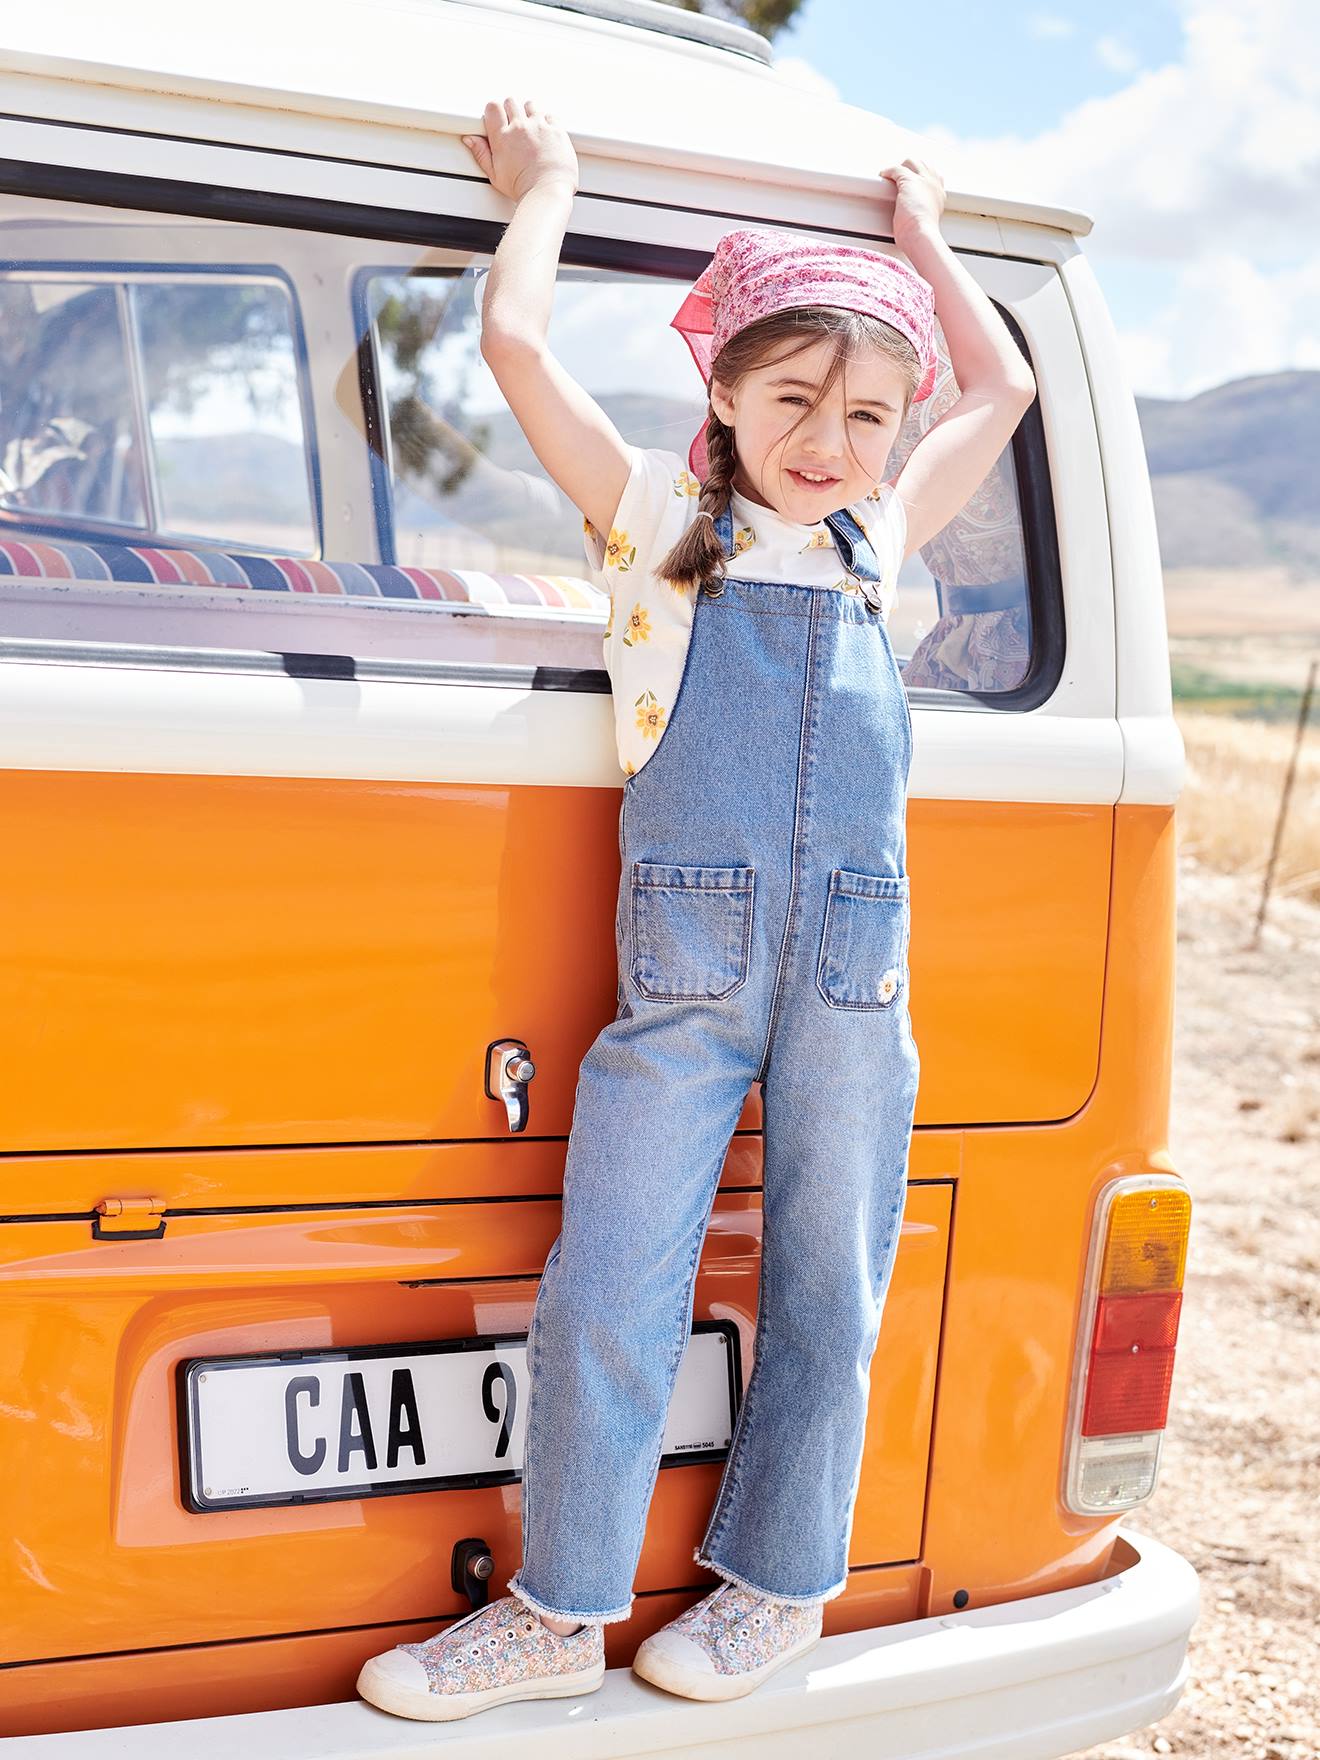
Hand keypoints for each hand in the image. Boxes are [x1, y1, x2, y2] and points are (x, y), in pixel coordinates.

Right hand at [462, 97, 577, 202]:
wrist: (547, 193)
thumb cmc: (523, 188)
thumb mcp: (495, 175)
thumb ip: (481, 154)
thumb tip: (470, 140)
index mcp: (503, 137)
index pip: (493, 107)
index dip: (495, 112)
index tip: (499, 120)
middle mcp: (520, 128)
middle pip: (511, 102)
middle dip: (511, 112)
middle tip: (516, 128)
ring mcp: (539, 127)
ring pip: (530, 106)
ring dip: (530, 115)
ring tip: (532, 132)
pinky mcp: (556, 130)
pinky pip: (550, 116)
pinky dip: (548, 122)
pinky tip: (547, 135)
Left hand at [879, 156, 945, 250]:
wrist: (921, 235)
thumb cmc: (921, 237)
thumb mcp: (926, 224)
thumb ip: (921, 216)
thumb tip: (912, 221)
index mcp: (939, 195)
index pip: (934, 177)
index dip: (923, 175)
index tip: (913, 181)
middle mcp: (934, 184)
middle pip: (924, 165)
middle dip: (911, 167)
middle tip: (898, 177)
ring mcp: (922, 181)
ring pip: (911, 162)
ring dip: (900, 167)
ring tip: (890, 174)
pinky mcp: (908, 181)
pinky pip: (896, 169)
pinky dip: (888, 171)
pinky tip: (883, 175)